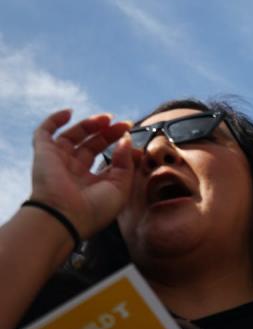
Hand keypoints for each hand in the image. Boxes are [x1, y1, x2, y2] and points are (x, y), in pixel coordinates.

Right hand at [30, 110, 135, 237]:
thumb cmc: (94, 209)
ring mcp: (59, 161)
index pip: (107, 161)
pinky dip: (54, 120)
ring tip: (106, 118)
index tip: (132, 138)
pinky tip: (69, 112)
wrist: (65, 216)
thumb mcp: (121, 188)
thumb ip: (126, 164)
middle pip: (91, 146)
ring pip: (73, 137)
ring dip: (89, 125)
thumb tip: (127, 141)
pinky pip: (45, 132)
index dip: (120, 149)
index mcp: (93, 184)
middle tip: (124, 124)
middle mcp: (75, 172)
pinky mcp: (44, 153)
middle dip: (108, 134)